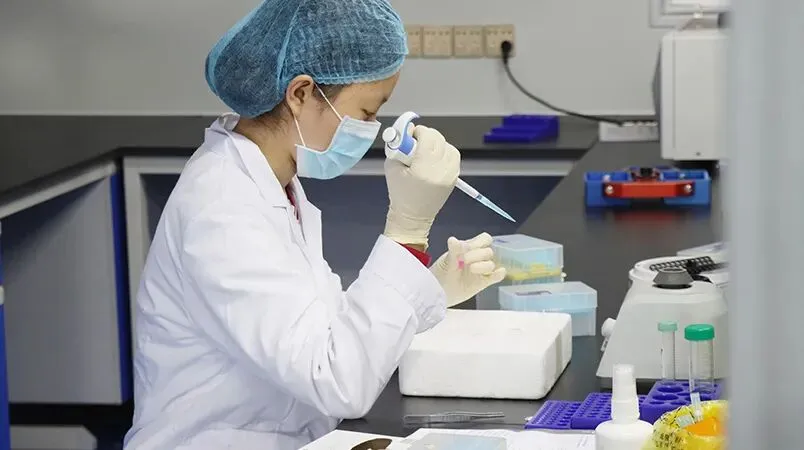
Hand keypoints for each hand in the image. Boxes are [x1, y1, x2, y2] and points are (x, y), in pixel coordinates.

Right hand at [384, 125, 459, 247]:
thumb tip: (407, 130)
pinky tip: (435, 157)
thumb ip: (397, 146)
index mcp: (423, 168)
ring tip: (427, 149)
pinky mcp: (454, 178)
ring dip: (438, 143)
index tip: (412, 133)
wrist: (413, 216)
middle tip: (417, 139)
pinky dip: (445, 152)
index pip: (428, 138)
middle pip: (439, 140)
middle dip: (428, 135)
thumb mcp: (391, 167)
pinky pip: (454, 157)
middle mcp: (440, 171)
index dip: (420, 131)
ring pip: (449, 147)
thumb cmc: (399, 192)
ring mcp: (450, 175)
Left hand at [430, 233, 506, 306]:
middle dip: (478, 255)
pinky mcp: (482, 282)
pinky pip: (495, 277)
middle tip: (464, 260)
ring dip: (484, 265)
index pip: (485, 239)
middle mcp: (477, 258)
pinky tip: (498, 272)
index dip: (481, 242)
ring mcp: (481, 270)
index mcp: (469, 249)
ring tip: (471, 269)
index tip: (469, 247)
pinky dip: (498, 274)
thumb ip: (453, 251)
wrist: (437, 292)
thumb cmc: (441, 273)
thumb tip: (453, 239)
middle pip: (488, 252)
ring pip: (491, 264)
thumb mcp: (446, 261)